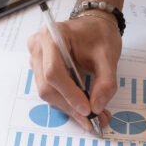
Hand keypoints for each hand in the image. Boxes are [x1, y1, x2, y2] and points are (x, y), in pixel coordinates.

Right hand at [27, 15, 117, 130]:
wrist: (94, 25)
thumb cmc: (99, 34)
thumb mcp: (108, 55)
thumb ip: (105, 82)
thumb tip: (96, 107)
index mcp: (52, 36)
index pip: (54, 72)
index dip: (69, 94)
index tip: (88, 110)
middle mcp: (38, 47)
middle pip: (47, 86)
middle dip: (70, 106)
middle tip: (93, 120)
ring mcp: (36, 59)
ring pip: (47, 93)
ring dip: (69, 108)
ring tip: (93, 116)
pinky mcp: (40, 69)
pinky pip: (50, 91)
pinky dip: (67, 102)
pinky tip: (83, 107)